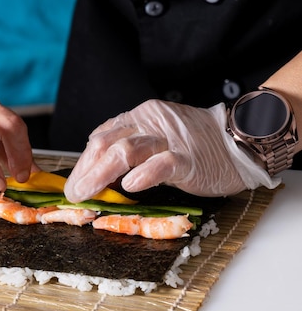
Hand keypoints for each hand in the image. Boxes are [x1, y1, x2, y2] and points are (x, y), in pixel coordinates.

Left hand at [64, 99, 279, 200]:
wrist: (238, 142)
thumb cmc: (196, 146)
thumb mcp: (157, 139)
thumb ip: (132, 150)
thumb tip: (100, 174)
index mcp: (141, 117)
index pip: (102, 136)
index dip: (83, 162)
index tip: (73, 183)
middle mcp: (151, 124)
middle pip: (107, 143)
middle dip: (85, 170)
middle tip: (75, 193)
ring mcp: (169, 140)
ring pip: (127, 151)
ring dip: (100, 174)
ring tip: (87, 193)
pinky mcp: (188, 158)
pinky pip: (162, 164)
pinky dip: (143, 175)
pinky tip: (129, 186)